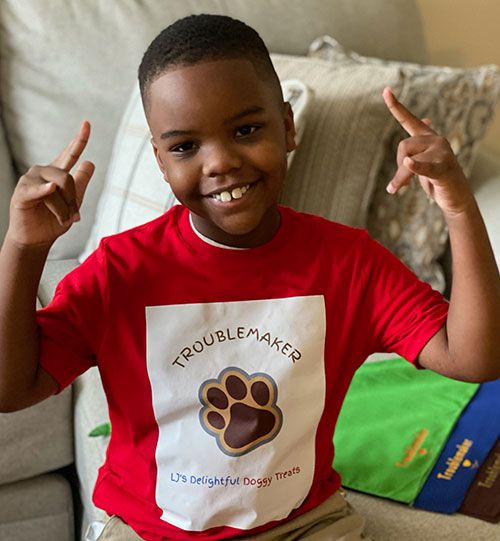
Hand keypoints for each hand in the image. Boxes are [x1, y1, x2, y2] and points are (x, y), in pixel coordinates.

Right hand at [8, 121, 94, 246]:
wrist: (37, 239)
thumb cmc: (53, 220)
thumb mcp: (73, 202)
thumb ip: (81, 182)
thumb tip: (90, 162)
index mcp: (57, 172)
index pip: (70, 153)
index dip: (79, 139)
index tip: (87, 123)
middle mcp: (43, 171)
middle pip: (68, 178)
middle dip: (73, 201)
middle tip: (73, 218)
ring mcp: (31, 179)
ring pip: (58, 187)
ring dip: (64, 209)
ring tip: (62, 219)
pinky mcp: (22, 192)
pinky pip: (39, 190)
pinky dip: (46, 192)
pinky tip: (50, 189)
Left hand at [383, 87, 474, 217]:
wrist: (456, 196)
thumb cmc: (437, 178)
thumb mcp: (421, 162)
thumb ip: (416, 150)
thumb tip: (420, 130)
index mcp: (427, 136)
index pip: (408, 119)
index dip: (395, 106)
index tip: (385, 90)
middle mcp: (435, 139)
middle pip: (403, 146)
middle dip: (397, 166)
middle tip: (399, 184)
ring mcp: (441, 152)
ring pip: (407, 160)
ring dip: (400, 178)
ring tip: (400, 189)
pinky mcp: (443, 168)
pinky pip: (424, 166)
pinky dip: (416, 166)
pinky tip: (409, 163)